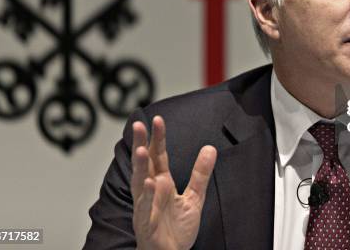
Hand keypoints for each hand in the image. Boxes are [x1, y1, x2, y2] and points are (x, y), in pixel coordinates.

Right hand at [131, 115, 216, 249]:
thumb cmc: (176, 230)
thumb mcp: (195, 197)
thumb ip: (200, 174)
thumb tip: (210, 148)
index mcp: (162, 183)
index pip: (159, 156)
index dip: (159, 138)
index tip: (158, 120)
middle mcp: (151, 191)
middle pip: (145, 163)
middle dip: (142, 144)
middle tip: (139, 125)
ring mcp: (146, 205)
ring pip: (140, 181)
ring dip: (140, 166)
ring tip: (142, 149)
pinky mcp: (146, 222)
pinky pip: (144, 207)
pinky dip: (146, 195)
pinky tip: (149, 182)